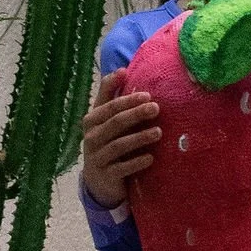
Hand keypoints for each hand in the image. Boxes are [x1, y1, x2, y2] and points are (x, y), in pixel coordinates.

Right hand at [81, 72, 158, 208]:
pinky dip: (136, 162)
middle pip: (115, 122)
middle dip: (135, 114)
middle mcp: (91, 136)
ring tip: (159, 132)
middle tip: (156, 108)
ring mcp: (97, 157)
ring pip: (119, 145)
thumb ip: (111, 96)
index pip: (108, 105)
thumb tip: (123, 69)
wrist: (99, 180)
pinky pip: (121, 168)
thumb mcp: (106, 119)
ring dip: (139, 138)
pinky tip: (150, 158)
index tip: (147, 93)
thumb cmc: (108, 142)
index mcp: (92, 120)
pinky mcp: (105, 175)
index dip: (126, 99)